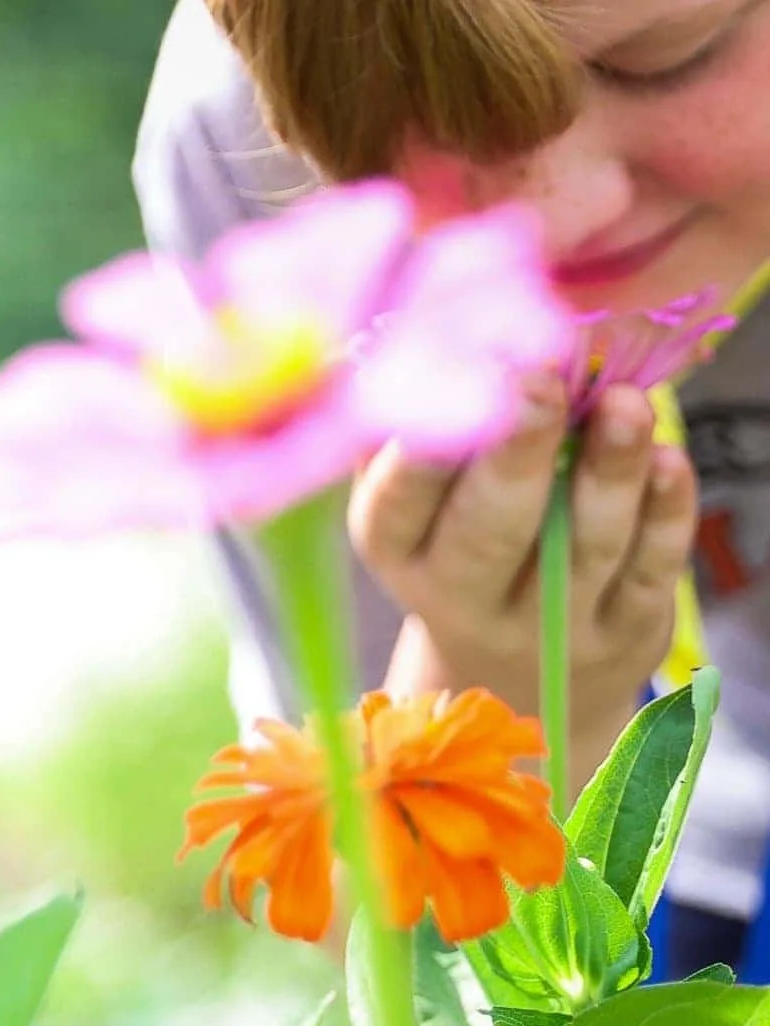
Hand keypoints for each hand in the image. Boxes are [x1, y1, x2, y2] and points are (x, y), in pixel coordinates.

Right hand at [346, 379, 697, 773]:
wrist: (511, 659)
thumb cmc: (451, 537)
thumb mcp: (405, 491)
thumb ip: (399, 420)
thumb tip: (403, 326)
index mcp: (397, 545)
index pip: (399, 501)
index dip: (422, 449)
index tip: (452, 379)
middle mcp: (461, 593)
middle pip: (487, 531)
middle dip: (515, 454)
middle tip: (540, 381)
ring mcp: (546, 621)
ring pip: (581, 546)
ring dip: (606, 472)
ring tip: (625, 401)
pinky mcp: (621, 628)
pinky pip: (649, 569)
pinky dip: (662, 513)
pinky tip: (669, 460)